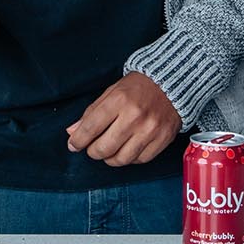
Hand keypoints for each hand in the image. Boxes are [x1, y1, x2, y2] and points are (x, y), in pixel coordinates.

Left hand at [66, 73, 180, 166]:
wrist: (171, 82)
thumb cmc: (138, 87)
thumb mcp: (111, 92)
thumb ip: (91, 113)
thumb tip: (72, 132)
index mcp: (119, 100)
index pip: (90, 128)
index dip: (78, 141)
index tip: (73, 145)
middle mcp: (135, 116)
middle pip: (104, 148)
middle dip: (92, 152)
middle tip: (92, 148)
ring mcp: (150, 130)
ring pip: (121, 159)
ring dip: (110, 158)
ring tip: (109, 150)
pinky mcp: (163, 139)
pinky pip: (140, 160)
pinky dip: (130, 158)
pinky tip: (127, 149)